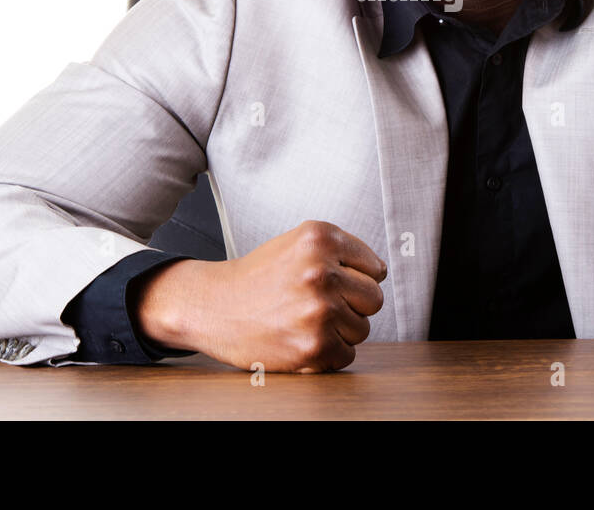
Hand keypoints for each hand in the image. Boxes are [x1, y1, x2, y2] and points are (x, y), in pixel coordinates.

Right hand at [132, 219, 386, 372]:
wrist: (213, 306)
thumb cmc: (258, 277)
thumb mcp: (297, 243)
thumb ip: (341, 251)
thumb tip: (380, 273)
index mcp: (320, 238)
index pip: (375, 268)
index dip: (355, 279)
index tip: (332, 283)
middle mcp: (321, 271)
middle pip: (374, 299)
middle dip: (351, 305)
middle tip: (319, 304)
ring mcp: (318, 310)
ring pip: (361, 329)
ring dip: (338, 330)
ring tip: (304, 320)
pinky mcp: (312, 346)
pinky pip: (346, 354)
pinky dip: (328, 353)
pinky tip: (301, 338)